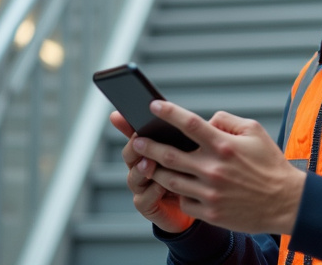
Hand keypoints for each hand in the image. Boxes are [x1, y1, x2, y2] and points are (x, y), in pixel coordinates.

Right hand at [109, 111, 194, 233]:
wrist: (200, 206)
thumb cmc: (195, 174)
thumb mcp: (193, 150)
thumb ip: (191, 133)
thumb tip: (199, 114)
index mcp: (150, 150)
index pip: (134, 134)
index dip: (126, 124)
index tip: (122, 115)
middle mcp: (141, 167)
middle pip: (130, 154)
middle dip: (134, 146)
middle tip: (140, 138)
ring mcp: (142, 187)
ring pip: (133, 176)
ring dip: (141, 169)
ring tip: (150, 163)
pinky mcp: (147, 206)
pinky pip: (144, 199)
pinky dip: (151, 192)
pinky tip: (161, 186)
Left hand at [132, 100, 305, 234]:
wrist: (286, 202)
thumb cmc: (270, 164)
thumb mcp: (254, 131)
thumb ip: (226, 121)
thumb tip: (206, 120)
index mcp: (224, 145)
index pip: (188, 124)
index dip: (168, 112)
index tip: (153, 106)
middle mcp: (214, 169)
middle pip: (169, 155)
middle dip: (148, 146)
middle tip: (137, 140)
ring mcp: (210, 193)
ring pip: (170, 180)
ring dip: (156, 171)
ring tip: (149, 164)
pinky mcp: (211, 212)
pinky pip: (184, 202)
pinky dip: (178, 194)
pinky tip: (176, 188)